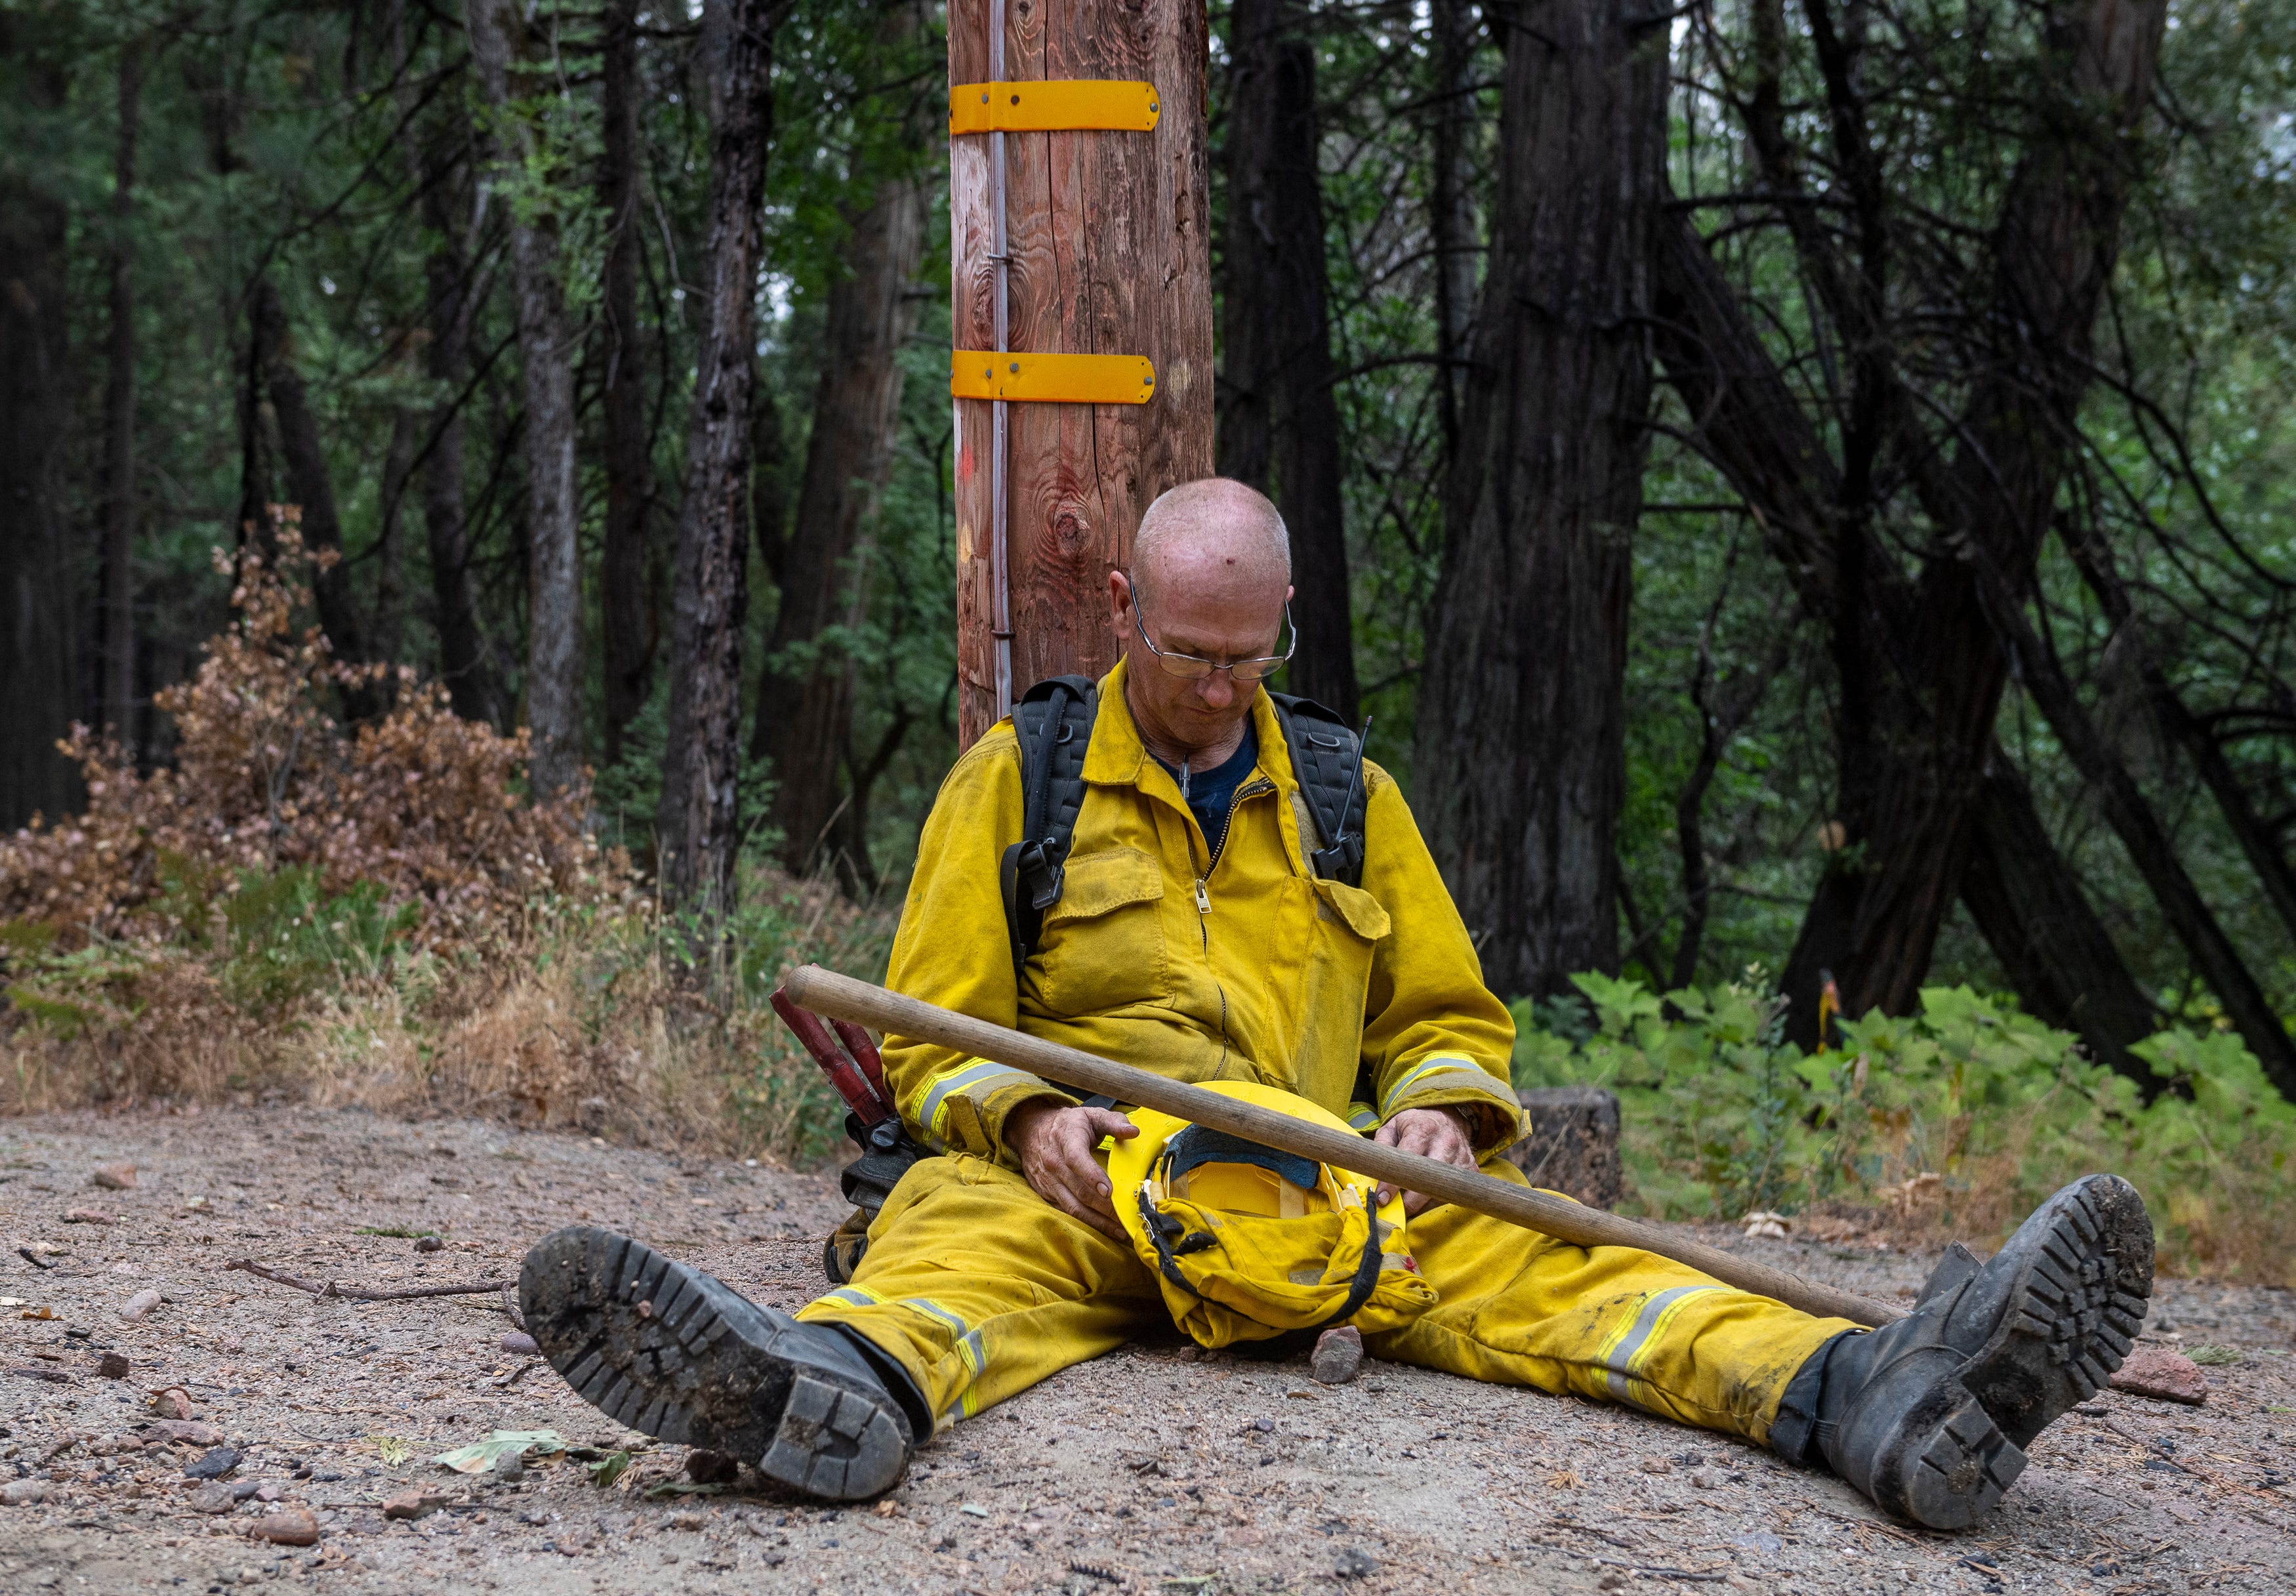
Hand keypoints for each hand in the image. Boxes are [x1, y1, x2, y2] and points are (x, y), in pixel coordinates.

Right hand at [1005, 1099, 1138, 1242]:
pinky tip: (1103, 1228)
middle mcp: (1055, 1162)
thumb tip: (1133, 1131)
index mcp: (1066, 1139)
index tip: (1108, 1190)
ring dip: (1097, 1221)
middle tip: (1126, 1216)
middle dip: (1105, 1207)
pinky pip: (1067, 1211)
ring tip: (1119, 1230)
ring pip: (1074, 1206)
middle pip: (1080, 1190)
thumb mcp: (1090, 1114)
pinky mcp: (1047, 1193)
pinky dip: (1086, 1223)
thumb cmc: (1068, 1124)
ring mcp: (1049, 1181)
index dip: (1091, 1175)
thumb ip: (1113, 1121)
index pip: (1076, 1159)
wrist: (1031, 1131)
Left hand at [1373, 1106, 1477, 1215]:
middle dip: (1411, 1201)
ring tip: (1410, 1204)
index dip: (1393, 1183)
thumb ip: (1381, 1146)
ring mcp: (1462, 1156)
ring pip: (1443, 1190)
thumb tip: (1372, 1173)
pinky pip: (1456, 1193)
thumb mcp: (1392, 1126)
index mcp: (1423, 1129)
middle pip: (1430, 1180)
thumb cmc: (1415, 1124)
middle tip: (1397, 1209)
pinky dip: (1439, 1200)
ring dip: (1425, 1203)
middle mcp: (1446, 1142)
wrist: (1446, 1115)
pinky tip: (1427, 1197)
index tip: (1382, 1199)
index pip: (1407, 1161)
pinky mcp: (1471, 1168)